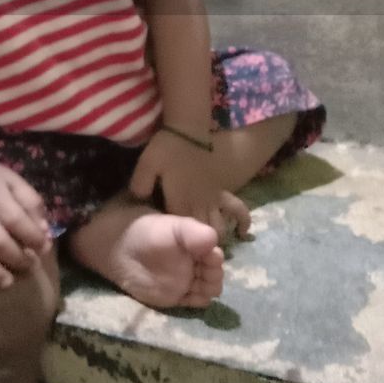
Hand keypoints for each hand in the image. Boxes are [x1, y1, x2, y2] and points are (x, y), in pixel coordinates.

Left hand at [128, 130, 250, 239]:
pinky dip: (242, 221)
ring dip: (216, 239)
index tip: (170, 251)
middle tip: (192, 253)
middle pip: (201, 234)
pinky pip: (237, 209)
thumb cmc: (168, 147)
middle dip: (199, 248)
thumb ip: (139, 185)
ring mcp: (213, 199)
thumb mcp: (145, 165)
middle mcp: (199, 206)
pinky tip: (244, 232)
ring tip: (212, 248)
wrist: (191, 129)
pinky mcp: (222, 190)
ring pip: (219, 228)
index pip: (178, 232)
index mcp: (179, 203)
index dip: (176, 244)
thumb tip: (138, 200)